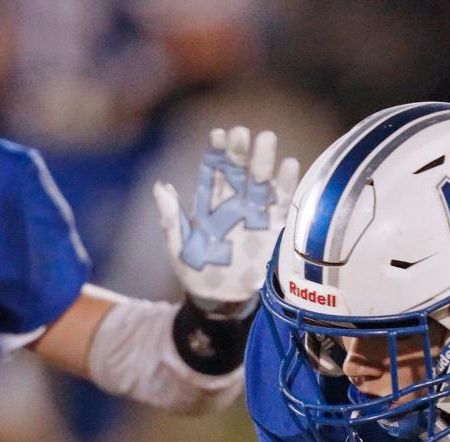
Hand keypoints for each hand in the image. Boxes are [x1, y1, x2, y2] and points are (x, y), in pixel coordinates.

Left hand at [154, 126, 298, 317]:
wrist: (220, 300)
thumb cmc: (196, 272)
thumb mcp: (178, 247)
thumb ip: (171, 219)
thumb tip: (159, 187)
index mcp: (209, 203)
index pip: (212, 171)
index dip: (216, 153)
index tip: (219, 135)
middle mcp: (233, 202)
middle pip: (238, 171)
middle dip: (240, 151)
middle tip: (243, 133)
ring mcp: (254, 214)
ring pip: (261, 182)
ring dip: (264, 161)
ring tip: (267, 139)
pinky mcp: (272, 229)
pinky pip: (281, 204)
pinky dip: (287, 185)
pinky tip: (290, 165)